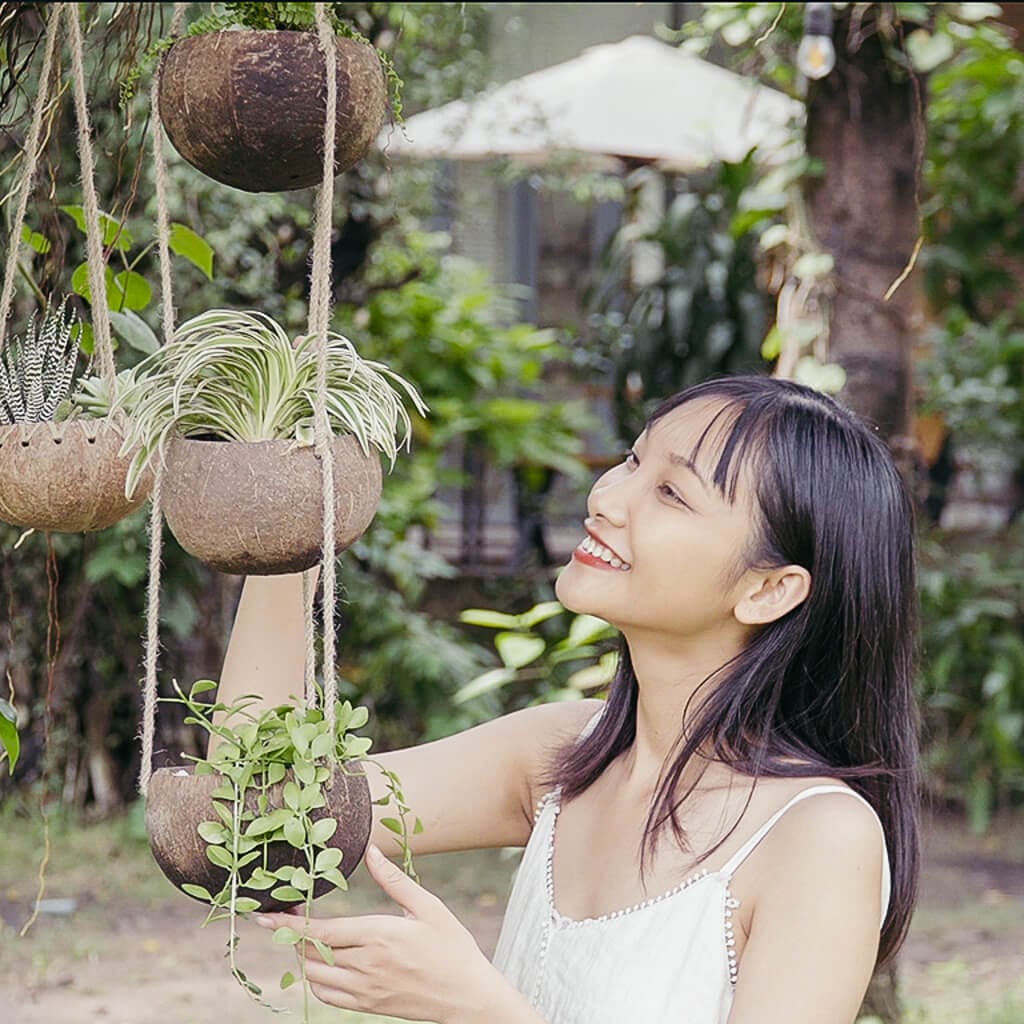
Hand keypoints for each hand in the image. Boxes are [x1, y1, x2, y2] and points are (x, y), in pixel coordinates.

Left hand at [256, 844, 512, 1022]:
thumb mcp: (428, 906)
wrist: (467, 996)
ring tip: (308, 936)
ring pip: (315, 976)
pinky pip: (327, 996)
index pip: (320, 930)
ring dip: (304, 956)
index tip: (265, 914)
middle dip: (294, 935)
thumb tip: (371, 852)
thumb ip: (394, 880)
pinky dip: (316, 980)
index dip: (289, 922)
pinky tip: (324, 964)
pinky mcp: (368, 1005)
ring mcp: (365, 990)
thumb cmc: (452, 946)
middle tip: (290, 916)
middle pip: (311, 953)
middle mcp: (366, 965)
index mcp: (378, 935)